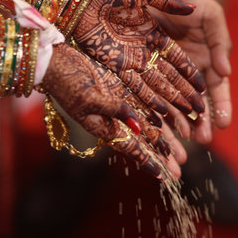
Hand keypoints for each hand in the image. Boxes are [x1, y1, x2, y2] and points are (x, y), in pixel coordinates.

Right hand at [41, 43, 177, 177]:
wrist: (54, 61)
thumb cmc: (66, 82)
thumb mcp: (89, 98)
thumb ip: (114, 110)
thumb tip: (137, 127)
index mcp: (104, 125)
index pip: (130, 147)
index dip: (147, 161)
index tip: (163, 176)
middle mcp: (115, 117)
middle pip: (144, 139)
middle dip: (162, 154)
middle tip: (181, 168)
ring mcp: (120, 102)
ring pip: (148, 122)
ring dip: (165, 135)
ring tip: (183, 146)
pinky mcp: (122, 87)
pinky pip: (144, 102)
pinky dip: (158, 110)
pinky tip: (171, 116)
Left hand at [73, 0, 205, 117]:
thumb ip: (167, 1)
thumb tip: (192, 9)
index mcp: (154, 33)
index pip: (178, 58)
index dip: (191, 73)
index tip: (205, 87)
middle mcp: (145, 50)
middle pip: (170, 76)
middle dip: (185, 93)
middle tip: (200, 110)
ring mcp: (130, 59)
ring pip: (156, 84)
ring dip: (171, 100)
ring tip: (186, 115)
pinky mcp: (115, 65)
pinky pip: (135, 86)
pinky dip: (149, 99)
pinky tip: (161, 112)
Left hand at [120, 0, 231, 142]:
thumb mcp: (211, 16)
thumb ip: (220, 41)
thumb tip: (226, 71)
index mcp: (208, 59)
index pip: (217, 89)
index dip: (221, 106)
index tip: (224, 124)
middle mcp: (189, 71)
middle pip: (197, 101)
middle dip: (202, 121)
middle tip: (203, 141)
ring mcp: (169, 71)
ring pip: (176, 101)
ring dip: (181, 121)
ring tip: (184, 140)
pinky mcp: (148, 67)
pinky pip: (154, 89)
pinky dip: (158, 106)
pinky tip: (160, 123)